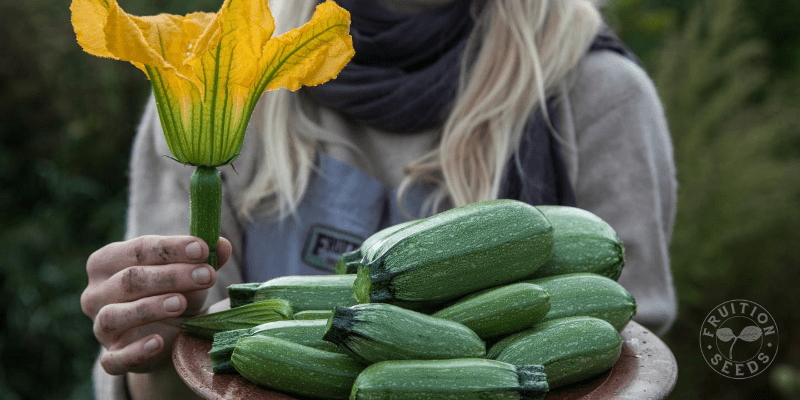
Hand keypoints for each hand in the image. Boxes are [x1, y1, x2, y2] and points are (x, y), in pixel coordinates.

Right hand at [81, 235, 231, 374]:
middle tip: (207, 275)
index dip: (171, 248)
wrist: (168, 335)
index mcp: (108, 262)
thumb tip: (223, 245)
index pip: (138, 249)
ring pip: (115, 315)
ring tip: (181, 303)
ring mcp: (100, 328)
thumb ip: (205, 258)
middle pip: (130, 279)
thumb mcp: (190, 272)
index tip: (202, 249)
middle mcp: (96, 293)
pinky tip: (158, 342)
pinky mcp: (111, 357)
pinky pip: (114, 358)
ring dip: (150, 307)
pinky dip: (136, 351)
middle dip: (171, 276)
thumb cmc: (173, 292)